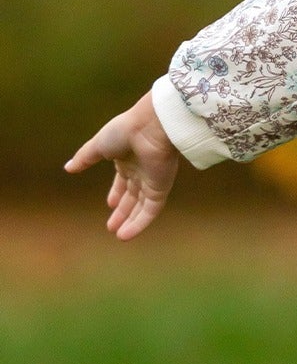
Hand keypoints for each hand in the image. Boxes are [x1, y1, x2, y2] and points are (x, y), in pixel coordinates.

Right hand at [64, 90, 180, 239]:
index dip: (117, 192)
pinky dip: (140, 223)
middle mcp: (142, 170)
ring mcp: (152, 180)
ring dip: (130, 221)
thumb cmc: (125, 131)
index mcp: (128, 158)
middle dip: (123, 211)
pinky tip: (126, 235)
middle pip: (133, 196)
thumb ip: (85, 158)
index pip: (123, 180)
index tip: (110, 203)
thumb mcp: (98, 145)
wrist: (150, 127)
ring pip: (141, 206)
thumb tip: (68, 168)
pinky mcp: (161, 188)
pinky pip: (151, 210)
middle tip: (112, 227)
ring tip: (119, 235)